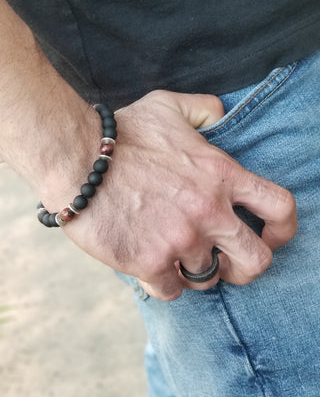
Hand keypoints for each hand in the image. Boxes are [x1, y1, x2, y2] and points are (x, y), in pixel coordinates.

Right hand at [56, 90, 296, 300]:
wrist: (76, 158)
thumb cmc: (121, 133)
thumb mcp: (169, 106)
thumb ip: (204, 108)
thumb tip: (221, 114)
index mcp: (221, 176)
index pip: (280, 208)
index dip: (284, 229)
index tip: (272, 237)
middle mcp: (209, 212)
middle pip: (256, 261)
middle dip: (246, 268)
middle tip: (227, 263)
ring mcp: (180, 240)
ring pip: (206, 278)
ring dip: (193, 271)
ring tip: (175, 256)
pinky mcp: (150, 262)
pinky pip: (171, 291)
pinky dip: (163, 283)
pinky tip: (151, 266)